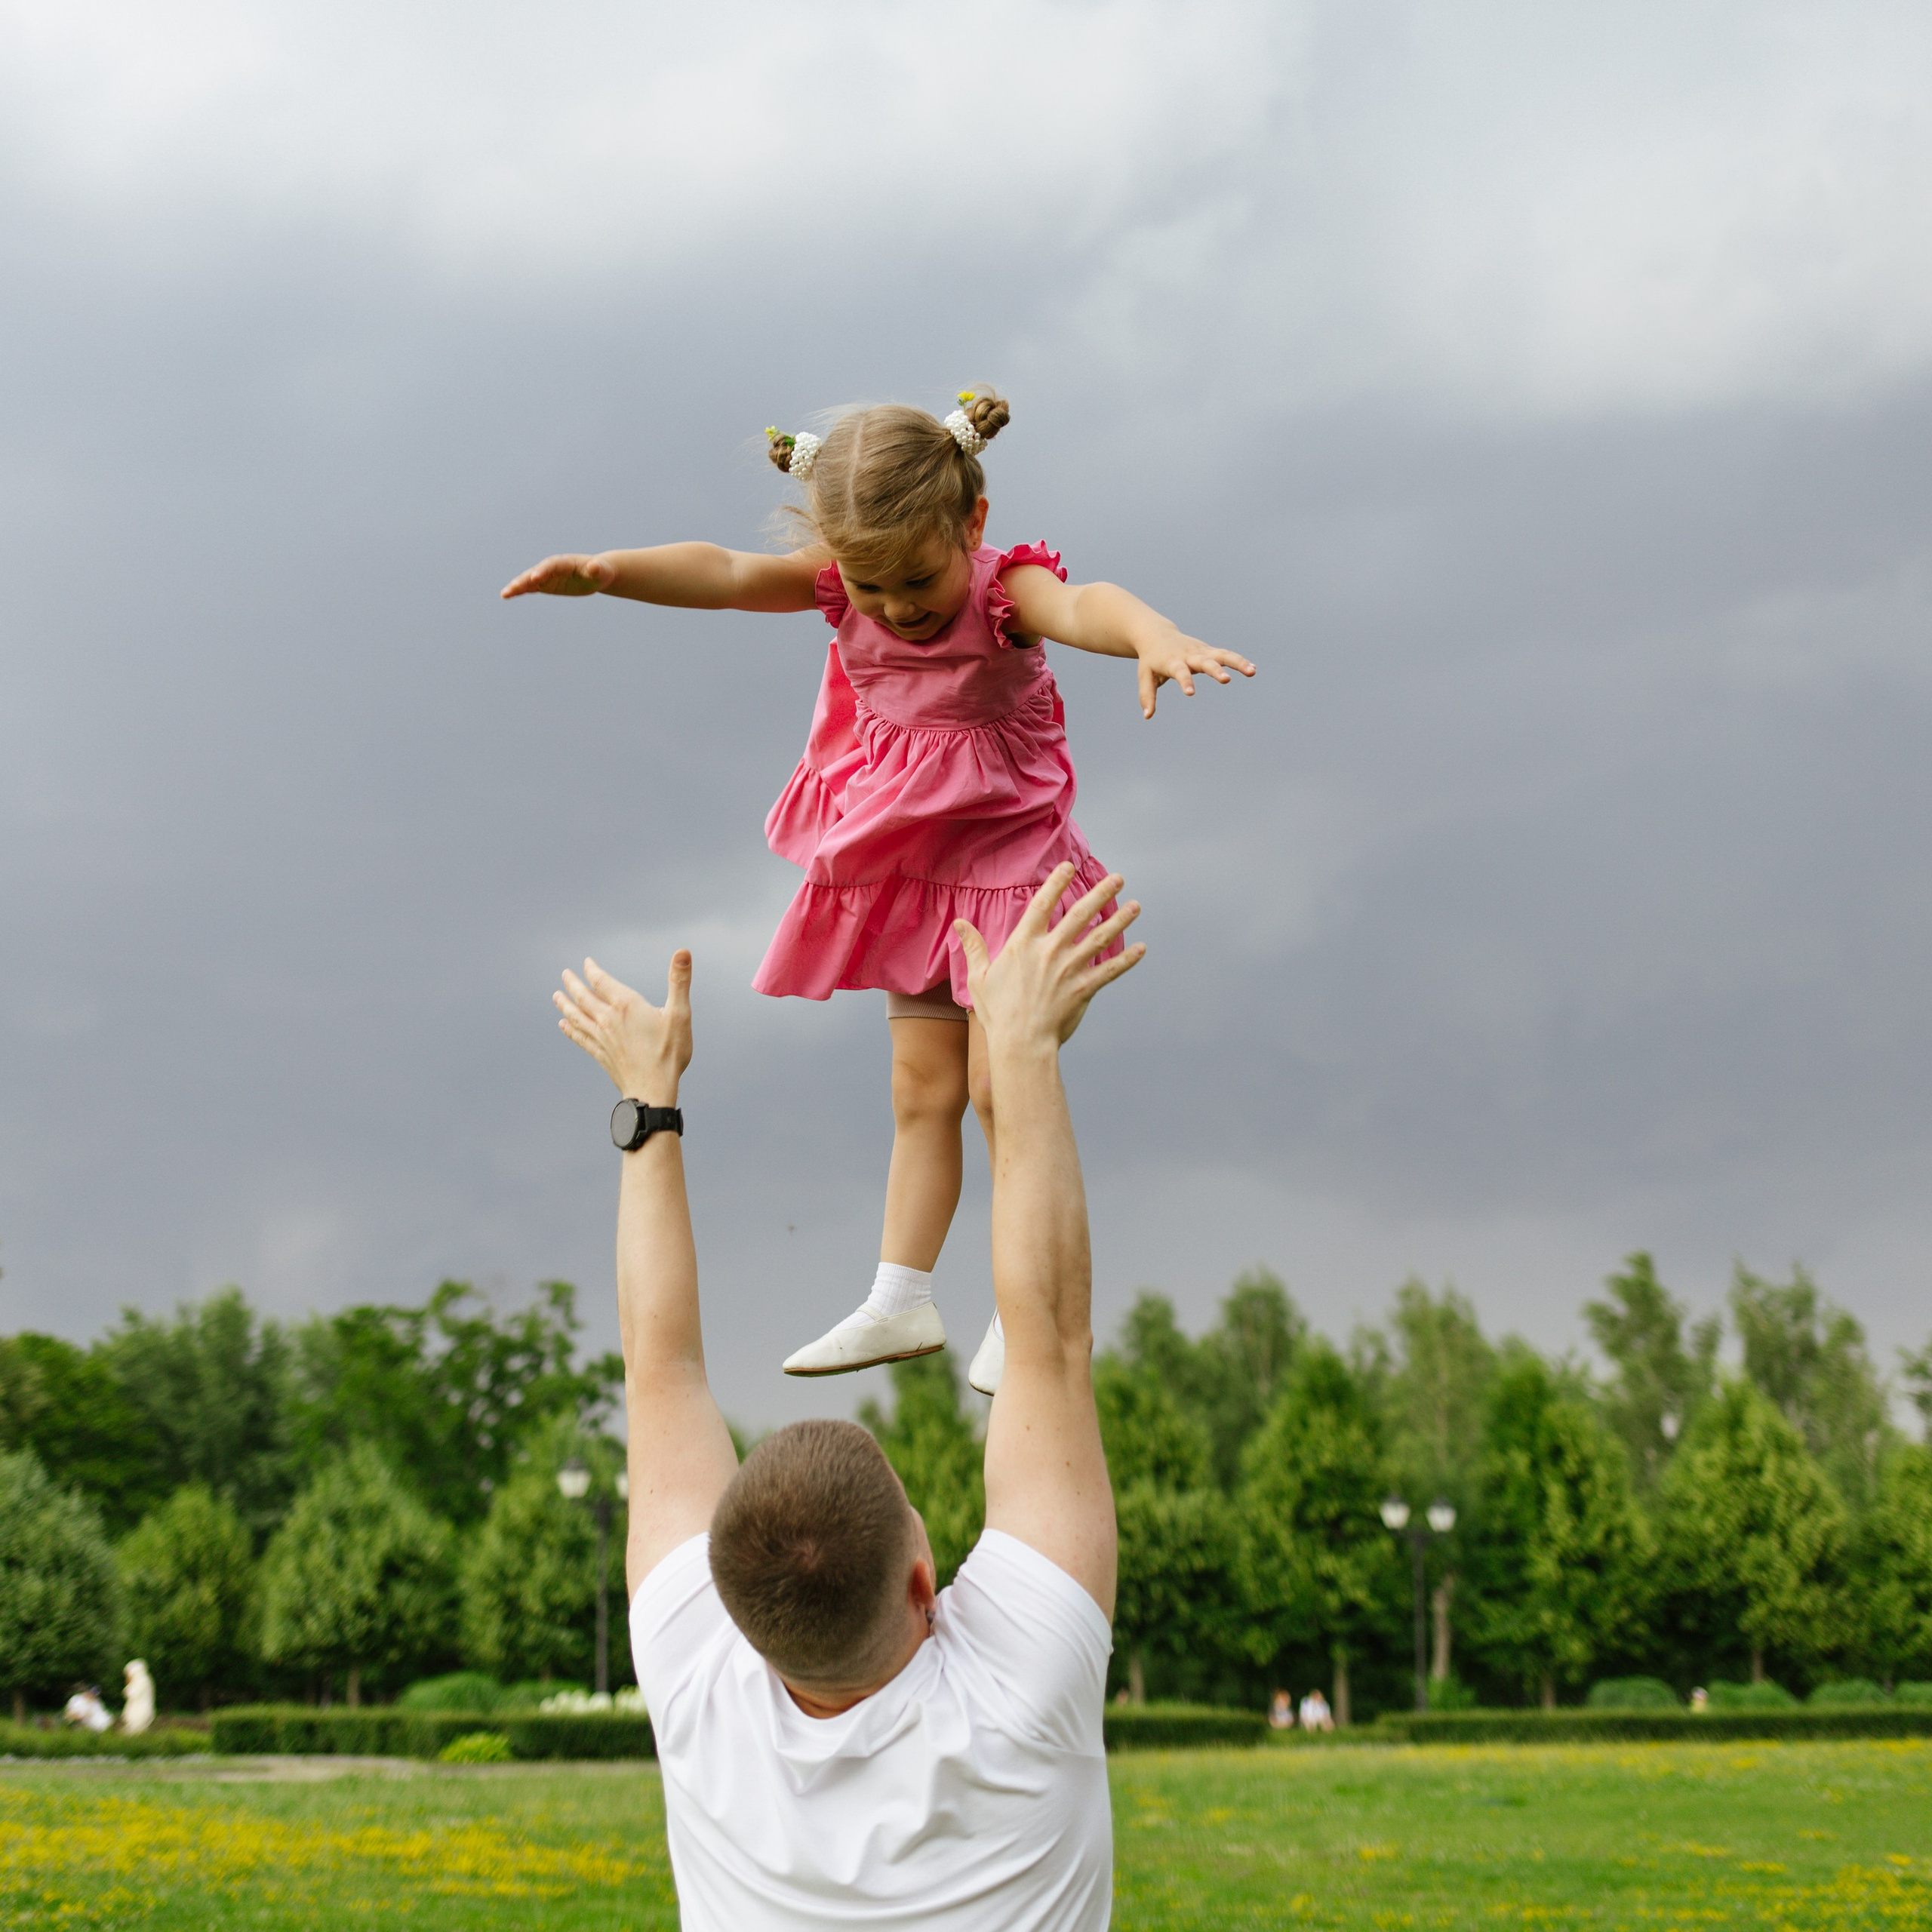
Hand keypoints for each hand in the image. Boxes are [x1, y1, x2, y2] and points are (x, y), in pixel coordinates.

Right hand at [501, 554, 616, 598]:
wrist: (597, 573)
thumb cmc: (601, 572)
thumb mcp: (601, 571)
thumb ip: (597, 569)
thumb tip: (595, 566)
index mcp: (565, 562)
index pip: (551, 566)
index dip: (543, 571)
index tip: (535, 578)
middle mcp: (552, 567)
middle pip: (536, 572)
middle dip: (524, 580)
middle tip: (513, 588)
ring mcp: (548, 575)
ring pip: (530, 579)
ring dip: (517, 586)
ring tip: (505, 594)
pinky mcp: (546, 584)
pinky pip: (531, 587)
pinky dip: (520, 590)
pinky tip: (508, 595)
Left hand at [554, 954, 691, 1104]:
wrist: (652, 1091)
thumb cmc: (669, 1053)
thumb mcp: (680, 1013)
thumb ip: (679, 981)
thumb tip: (683, 951)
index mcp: (626, 1006)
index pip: (602, 982)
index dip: (592, 970)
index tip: (586, 962)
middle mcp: (609, 1020)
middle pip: (584, 997)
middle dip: (573, 984)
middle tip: (564, 974)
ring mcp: (602, 1038)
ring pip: (577, 1017)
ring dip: (565, 1005)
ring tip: (556, 996)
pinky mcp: (601, 1055)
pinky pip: (580, 1038)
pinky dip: (570, 1029)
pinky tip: (564, 1025)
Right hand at [955, 865, 1143, 1050]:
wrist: (1020, 1043)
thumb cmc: (997, 1012)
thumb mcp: (979, 977)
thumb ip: (974, 947)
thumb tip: (960, 923)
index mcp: (1024, 944)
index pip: (1043, 904)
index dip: (1056, 883)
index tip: (1069, 867)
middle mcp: (1050, 951)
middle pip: (1080, 914)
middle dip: (1101, 894)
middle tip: (1118, 878)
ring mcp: (1069, 969)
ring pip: (1100, 938)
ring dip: (1120, 920)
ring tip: (1136, 906)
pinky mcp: (1084, 989)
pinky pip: (1110, 970)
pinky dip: (1127, 960)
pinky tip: (1141, 948)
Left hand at [1134, 629, 1254, 718]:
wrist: (1157, 635)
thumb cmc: (1151, 659)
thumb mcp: (1145, 676)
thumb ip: (1147, 695)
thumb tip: (1147, 716)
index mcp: (1172, 662)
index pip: (1180, 672)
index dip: (1185, 681)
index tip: (1190, 693)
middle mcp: (1189, 655)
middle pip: (1204, 662)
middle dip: (1215, 670)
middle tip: (1226, 680)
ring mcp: (1201, 651)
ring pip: (1222, 655)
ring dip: (1237, 662)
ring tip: (1252, 672)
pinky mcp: (1209, 650)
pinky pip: (1226, 655)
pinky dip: (1239, 660)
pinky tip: (1253, 669)